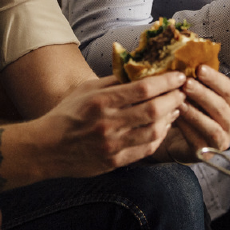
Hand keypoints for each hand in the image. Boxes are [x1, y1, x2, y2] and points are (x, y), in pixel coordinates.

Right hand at [30, 71, 187, 177]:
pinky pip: (146, 149)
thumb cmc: (67, 114)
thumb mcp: (86, 89)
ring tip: (175, 108)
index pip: (142, 89)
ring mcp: (112, 145)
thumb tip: (140, 68)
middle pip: (153, 110)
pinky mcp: (114, 161)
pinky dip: (159, 137)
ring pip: (154, 131)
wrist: (47, 148)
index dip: (165, 82)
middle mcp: (109, 123)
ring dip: (170, 118)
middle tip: (182, 92)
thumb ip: (113, 80)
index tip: (178, 77)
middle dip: (173, 99)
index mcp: (101, 101)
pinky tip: (162, 127)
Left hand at [159, 65, 229, 161]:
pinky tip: (175, 116)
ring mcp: (223, 140)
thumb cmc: (192, 111)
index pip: (229, 90)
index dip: (215, 78)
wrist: (180, 139)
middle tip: (186, 82)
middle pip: (222, 107)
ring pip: (213, 126)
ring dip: (195, 112)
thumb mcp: (196, 94)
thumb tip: (186, 59)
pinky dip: (187, 127)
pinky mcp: (208, 152)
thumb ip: (197, 80)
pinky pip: (199, 139)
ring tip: (179, 100)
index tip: (199, 68)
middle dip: (204, 93)